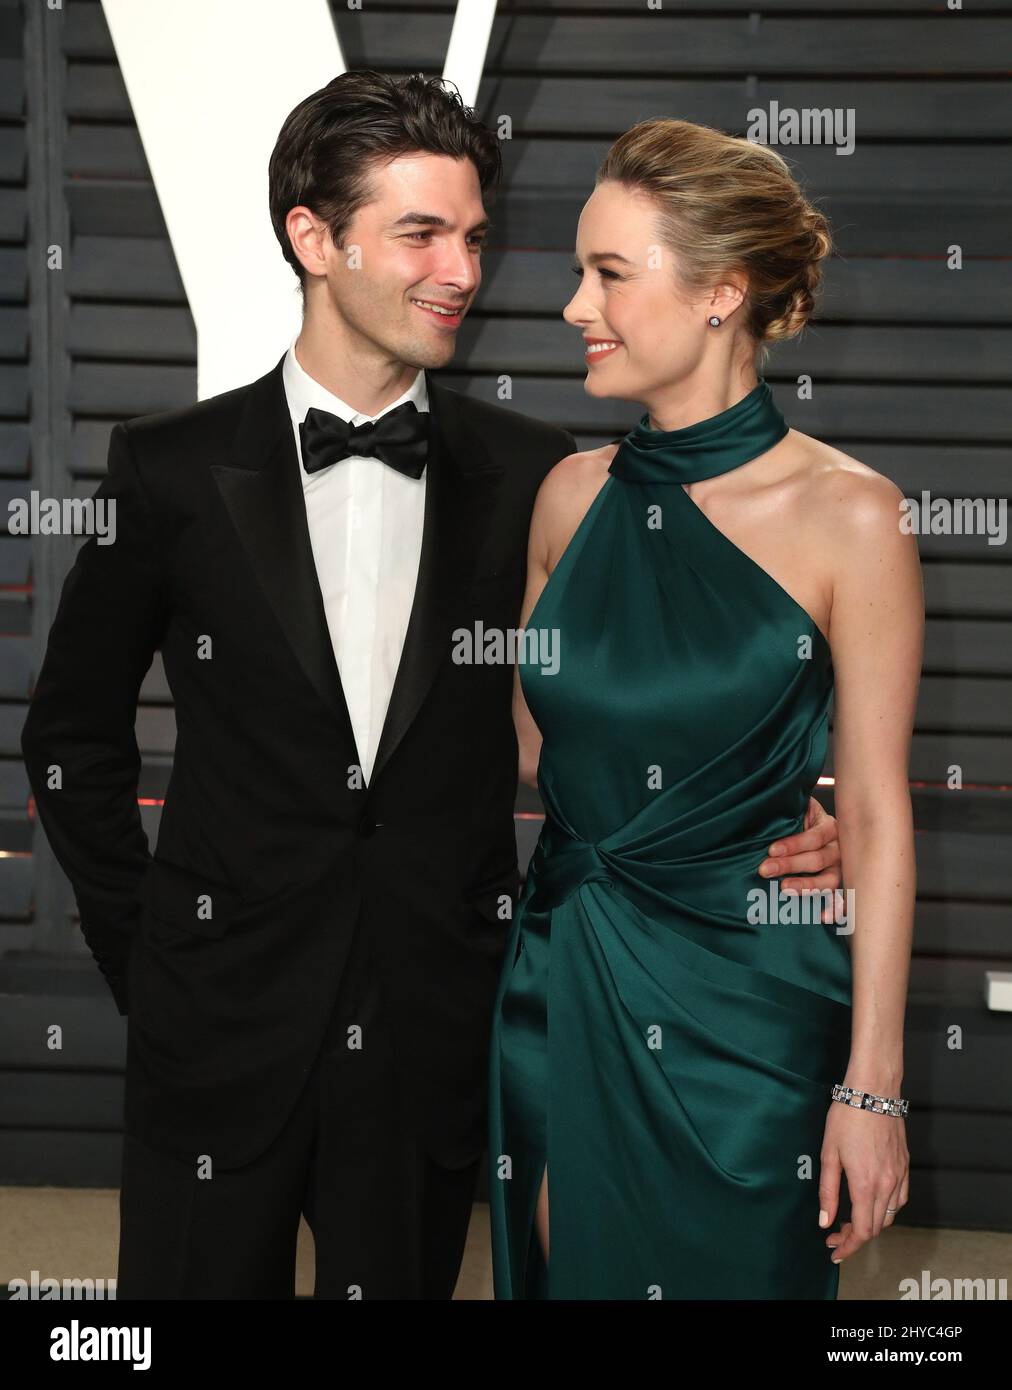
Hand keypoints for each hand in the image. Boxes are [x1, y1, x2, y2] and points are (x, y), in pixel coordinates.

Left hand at [758, 797, 842, 920]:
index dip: (793, 844)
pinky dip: (834, 909)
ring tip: (784, 889)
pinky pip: (841, 899)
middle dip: (790, 865)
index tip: (771, 850)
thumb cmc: (800, 817)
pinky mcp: (840, 884)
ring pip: (829, 880)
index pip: (814, 837)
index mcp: (830, 827)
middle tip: (766, 870)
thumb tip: (765, 813)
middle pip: (818, 859)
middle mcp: (838, 848)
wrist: (814, 823)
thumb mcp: (798, 809)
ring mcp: (840, 867)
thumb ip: (789, 811)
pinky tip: (822, 917)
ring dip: (805, 886)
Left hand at [818, 1101, 909, 1264]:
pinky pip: (900, 1199)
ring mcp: (899, 1175)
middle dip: (856, 1236)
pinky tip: (872, 1203)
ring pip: (889, 1215)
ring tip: (851, 1219)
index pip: (862, 1230)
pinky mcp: (904, 1166)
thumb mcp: (828, 1153)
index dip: (849, 1245)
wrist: (873, 1091)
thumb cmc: (847, 1118)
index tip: (835, 1251)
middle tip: (836, 1233)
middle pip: (876, 1227)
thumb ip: (827, 1191)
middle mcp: (887, 1184)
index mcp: (866, 1184)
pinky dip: (886, 1209)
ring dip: (871, 1223)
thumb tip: (825, 1220)